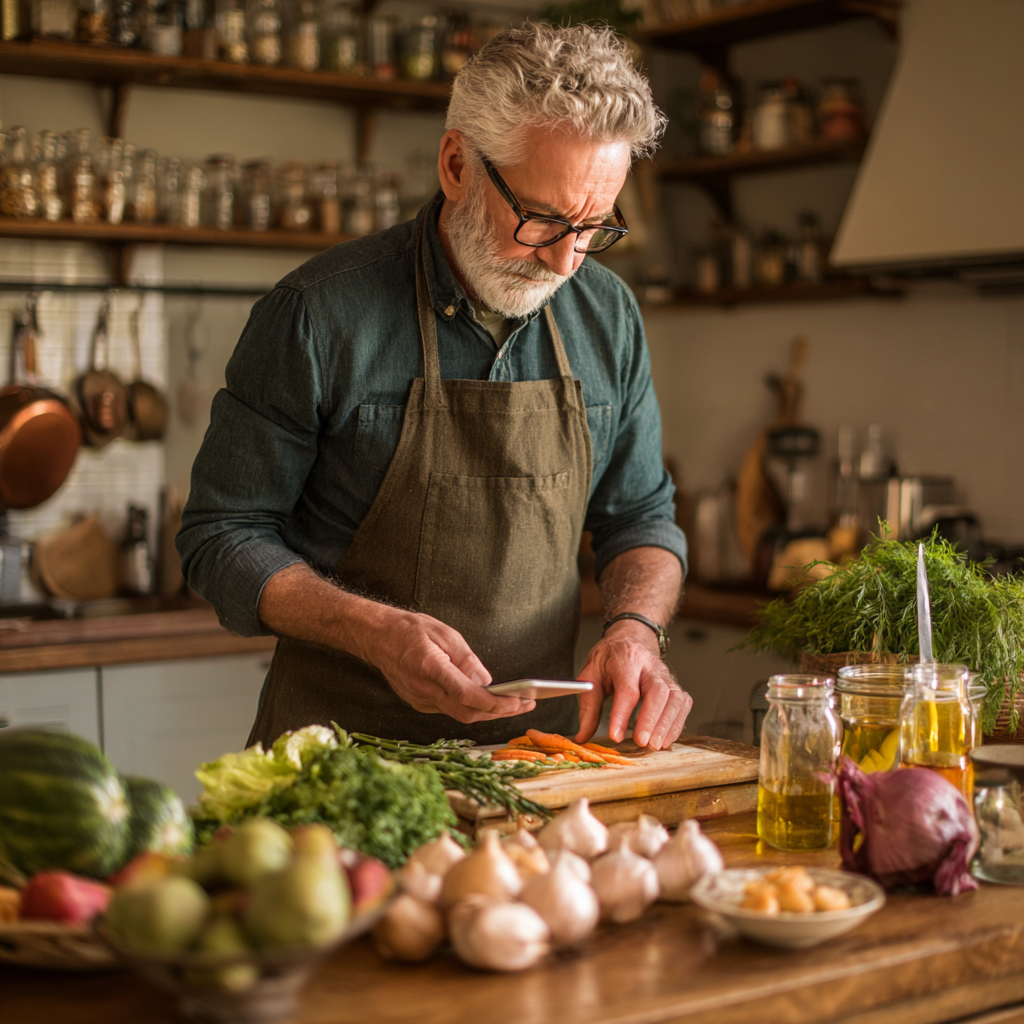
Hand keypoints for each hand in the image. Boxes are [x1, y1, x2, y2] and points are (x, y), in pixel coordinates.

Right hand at [362, 607, 535, 724]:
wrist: (376, 637)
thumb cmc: (409, 630)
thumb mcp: (445, 633)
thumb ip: (467, 659)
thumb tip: (486, 682)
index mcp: (430, 668)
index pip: (468, 695)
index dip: (495, 703)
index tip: (518, 701)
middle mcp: (423, 690)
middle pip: (467, 712)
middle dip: (500, 712)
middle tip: (525, 704)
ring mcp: (419, 700)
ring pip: (459, 713)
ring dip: (487, 711)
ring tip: (513, 702)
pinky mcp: (418, 702)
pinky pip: (449, 708)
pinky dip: (470, 706)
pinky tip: (487, 699)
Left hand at [575, 621, 691, 749]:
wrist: (629, 639)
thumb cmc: (609, 659)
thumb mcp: (590, 675)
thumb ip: (588, 707)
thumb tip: (583, 736)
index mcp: (625, 660)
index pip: (627, 688)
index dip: (622, 714)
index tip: (615, 736)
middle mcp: (650, 666)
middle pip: (657, 691)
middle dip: (650, 719)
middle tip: (641, 742)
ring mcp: (666, 675)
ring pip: (675, 697)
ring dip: (667, 724)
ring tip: (655, 745)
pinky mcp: (675, 685)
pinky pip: (683, 703)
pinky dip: (677, 723)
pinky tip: (666, 738)